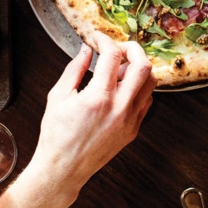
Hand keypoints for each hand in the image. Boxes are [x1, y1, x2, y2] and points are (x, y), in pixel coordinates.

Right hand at [30, 32, 155, 197]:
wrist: (64, 169)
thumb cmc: (56, 136)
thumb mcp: (58, 97)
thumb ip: (75, 69)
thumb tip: (86, 50)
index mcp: (98, 98)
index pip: (112, 56)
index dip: (105, 40)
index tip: (98, 38)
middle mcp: (119, 108)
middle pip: (143, 65)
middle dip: (132, 48)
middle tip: (118, 48)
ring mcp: (130, 120)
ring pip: (151, 83)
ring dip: (138, 69)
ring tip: (119, 70)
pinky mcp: (133, 129)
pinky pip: (146, 101)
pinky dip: (139, 88)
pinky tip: (122, 88)